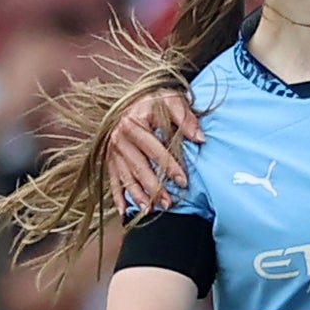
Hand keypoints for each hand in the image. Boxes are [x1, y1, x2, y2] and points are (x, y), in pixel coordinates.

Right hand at [104, 90, 202, 213]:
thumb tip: (200, 138)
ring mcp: (112, 150)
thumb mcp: (172, 101)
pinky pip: (113, 180)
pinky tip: (124, 212)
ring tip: (150, 210)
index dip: (170, 167)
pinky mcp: (109, 159)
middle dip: (153, 188)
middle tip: (168, 203)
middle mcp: (119, 138)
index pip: (155, 150)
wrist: (135, 97)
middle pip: (139, 167)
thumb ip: (186, 118)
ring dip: (138, 196)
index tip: (183, 182)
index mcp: (133, 123)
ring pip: (126, 177)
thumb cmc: (155, 100)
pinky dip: (118, 197)